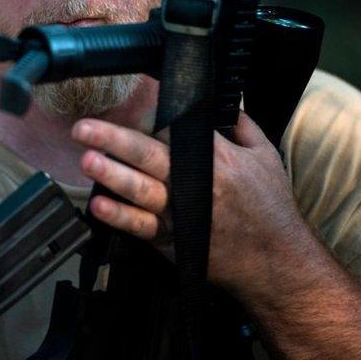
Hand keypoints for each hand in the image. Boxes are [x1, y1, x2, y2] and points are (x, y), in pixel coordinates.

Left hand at [71, 111, 306, 293]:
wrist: (276, 260)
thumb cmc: (271, 207)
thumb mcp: (265, 156)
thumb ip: (242, 124)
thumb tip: (224, 101)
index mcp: (217, 157)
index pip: (176, 126)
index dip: (152, 111)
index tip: (133, 99)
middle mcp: (194, 182)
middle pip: (148, 154)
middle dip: (113, 138)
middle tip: (84, 128)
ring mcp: (180, 213)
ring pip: (140, 189)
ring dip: (111, 173)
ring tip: (87, 160)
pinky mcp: (172, 240)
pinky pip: (140, 226)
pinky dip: (119, 216)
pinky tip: (99, 205)